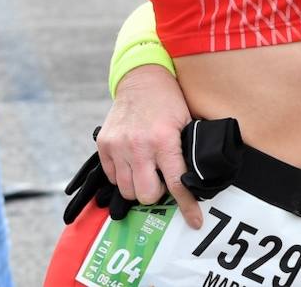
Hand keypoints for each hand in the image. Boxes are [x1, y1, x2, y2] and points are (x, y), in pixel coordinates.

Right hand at [96, 65, 201, 228]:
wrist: (142, 78)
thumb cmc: (169, 101)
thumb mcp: (187, 122)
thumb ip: (188, 150)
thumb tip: (196, 179)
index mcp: (164, 140)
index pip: (177, 183)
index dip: (187, 206)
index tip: (194, 222)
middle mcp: (138, 146)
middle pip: (146, 195)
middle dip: (157, 193)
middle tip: (162, 178)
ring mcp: (118, 146)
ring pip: (126, 190)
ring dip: (139, 186)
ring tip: (147, 169)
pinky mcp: (104, 144)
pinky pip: (111, 177)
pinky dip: (123, 176)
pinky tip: (133, 163)